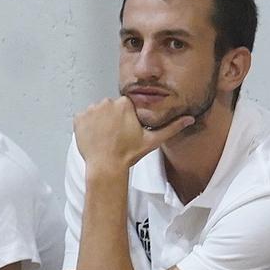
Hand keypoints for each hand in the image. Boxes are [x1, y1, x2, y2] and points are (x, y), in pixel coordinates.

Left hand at [73, 97, 191, 173]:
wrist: (106, 167)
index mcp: (125, 104)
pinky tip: (96, 137)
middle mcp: (107, 102)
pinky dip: (88, 126)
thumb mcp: (152, 141)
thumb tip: (189, 118)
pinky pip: (84, 118)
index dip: (127, 118)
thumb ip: (171, 127)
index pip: (126, 105)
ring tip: (106, 137)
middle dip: (114, 118)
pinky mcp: (79, 117)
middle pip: (112, 107)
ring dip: (101, 121)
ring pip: (98, 111)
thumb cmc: (129, 154)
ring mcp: (91, 109)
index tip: (127, 130)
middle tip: (117, 136)